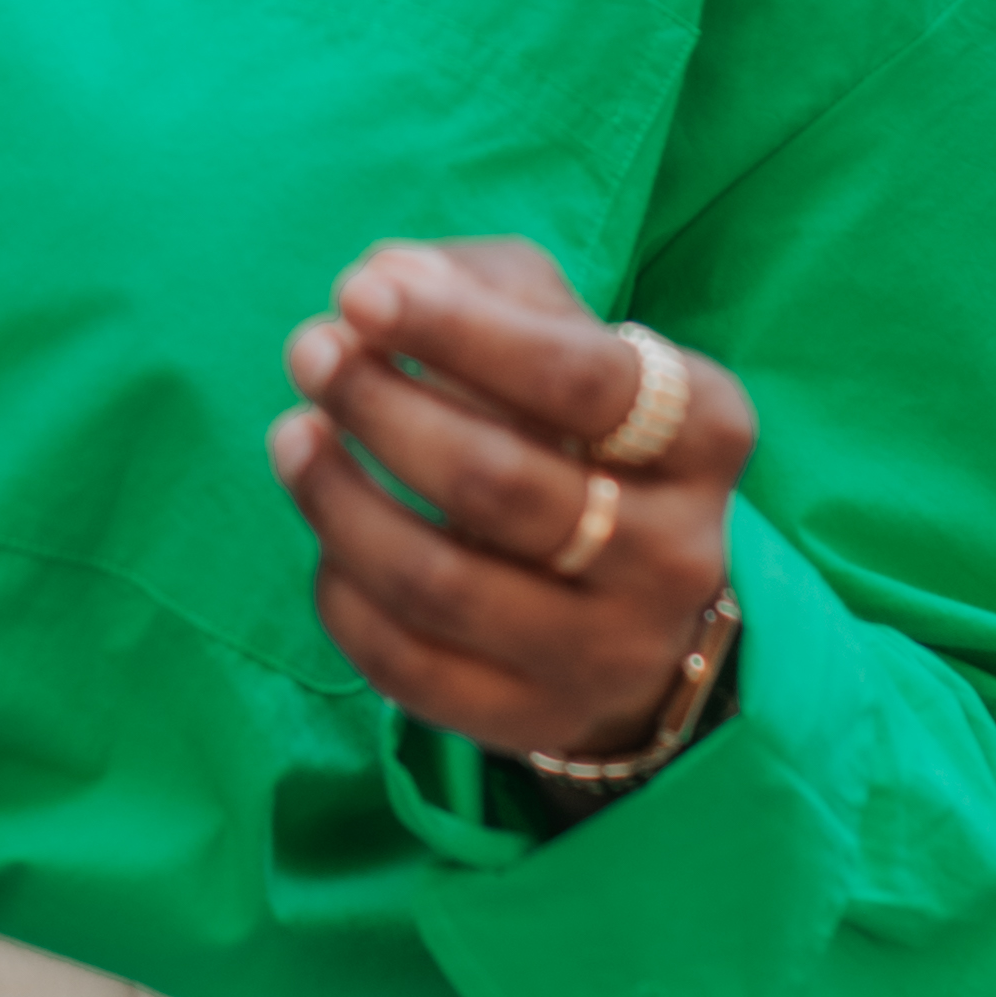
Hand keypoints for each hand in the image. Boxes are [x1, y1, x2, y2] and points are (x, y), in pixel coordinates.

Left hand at [267, 238, 751, 773]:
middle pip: (498, 482)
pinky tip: (326, 534)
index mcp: (703, 433)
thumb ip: (484, 287)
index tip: (357, 289)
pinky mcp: (535, 719)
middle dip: (380, 405)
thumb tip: (388, 276)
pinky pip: (406, 665)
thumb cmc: (580, 431)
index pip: (580, 378)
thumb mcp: (563, 336)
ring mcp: (608, 650)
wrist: (636, 606)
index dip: (458, 328)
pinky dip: (342, 592)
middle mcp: (675, 552)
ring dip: (338, 498)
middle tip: (309, 351)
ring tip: (292, 435)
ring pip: (439, 582)